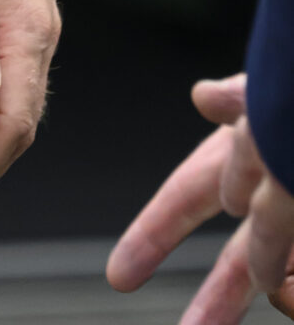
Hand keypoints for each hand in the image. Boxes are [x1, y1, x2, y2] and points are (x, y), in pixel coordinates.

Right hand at [108, 75, 293, 322]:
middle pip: (240, 262)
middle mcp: (279, 200)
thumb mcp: (275, 96)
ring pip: (289, 279)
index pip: (189, 198)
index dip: (153, 235)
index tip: (120, 278)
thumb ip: (248, 101)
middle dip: (215, 301)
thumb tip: (202, 98)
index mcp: (249, 157)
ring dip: (292, 283)